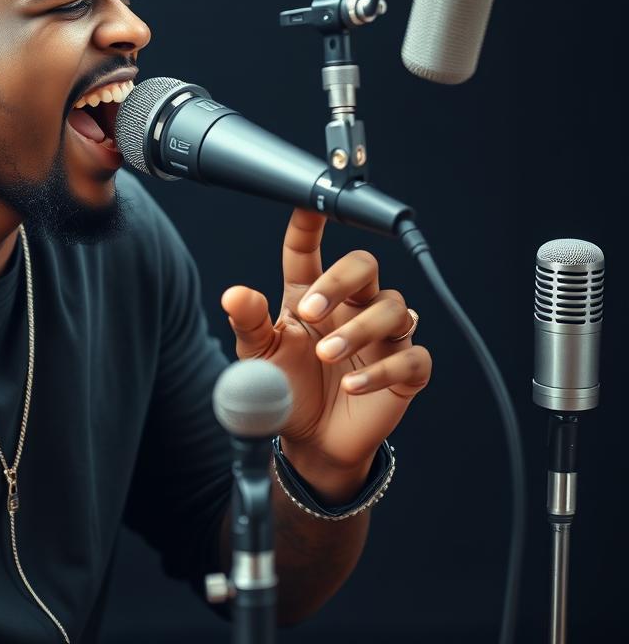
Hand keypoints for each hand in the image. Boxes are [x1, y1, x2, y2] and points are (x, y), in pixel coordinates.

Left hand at [221, 209, 431, 496]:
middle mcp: (350, 306)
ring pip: (394, 306)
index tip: (312, 203)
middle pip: (364, 265)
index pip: (309, 250)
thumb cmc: (284, 388)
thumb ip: (249, 322)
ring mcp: (381, 336)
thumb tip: (235, 293)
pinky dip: (382, 370)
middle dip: (339, 281)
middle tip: (310, 313)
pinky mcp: (405, 370)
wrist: (309, 443)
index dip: (311, 223)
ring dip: (359, 329)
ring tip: (326, 357)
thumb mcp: (258, 356)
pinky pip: (412, 356)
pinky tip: (352, 385)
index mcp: (310, 294)